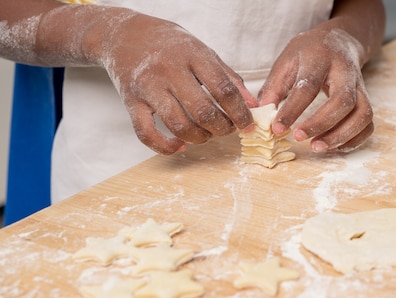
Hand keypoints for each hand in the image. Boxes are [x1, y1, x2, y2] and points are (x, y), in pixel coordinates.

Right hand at [91, 12, 257, 153]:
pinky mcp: (131, 102)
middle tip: (228, 130)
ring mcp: (148, 87)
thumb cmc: (171, 46)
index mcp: (192, 55)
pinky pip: (146, 134)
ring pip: (178, 125)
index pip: (224, 89)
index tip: (248, 125)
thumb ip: (230, 78)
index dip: (240, 112)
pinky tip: (180, 145)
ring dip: (199, 138)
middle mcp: (169, 70)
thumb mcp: (204, 52)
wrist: (124, 35)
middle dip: (222, 128)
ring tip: (207, 135)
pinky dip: (165, 147)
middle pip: (203, 111)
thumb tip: (253, 106)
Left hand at [257, 24, 373, 152]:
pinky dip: (354, 140)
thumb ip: (274, 88)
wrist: (340, 40)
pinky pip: (368, 124)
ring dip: (341, 136)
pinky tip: (334, 146)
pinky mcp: (367, 99)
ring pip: (362, 114)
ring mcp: (361, 86)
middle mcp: (346, 72)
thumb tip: (261, 116)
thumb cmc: (309, 53)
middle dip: (321, 124)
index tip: (277, 128)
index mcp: (321, 58)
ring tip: (317, 147)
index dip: (292, 110)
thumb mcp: (286, 61)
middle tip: (299, 138)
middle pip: (343, 101)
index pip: (308, 86)